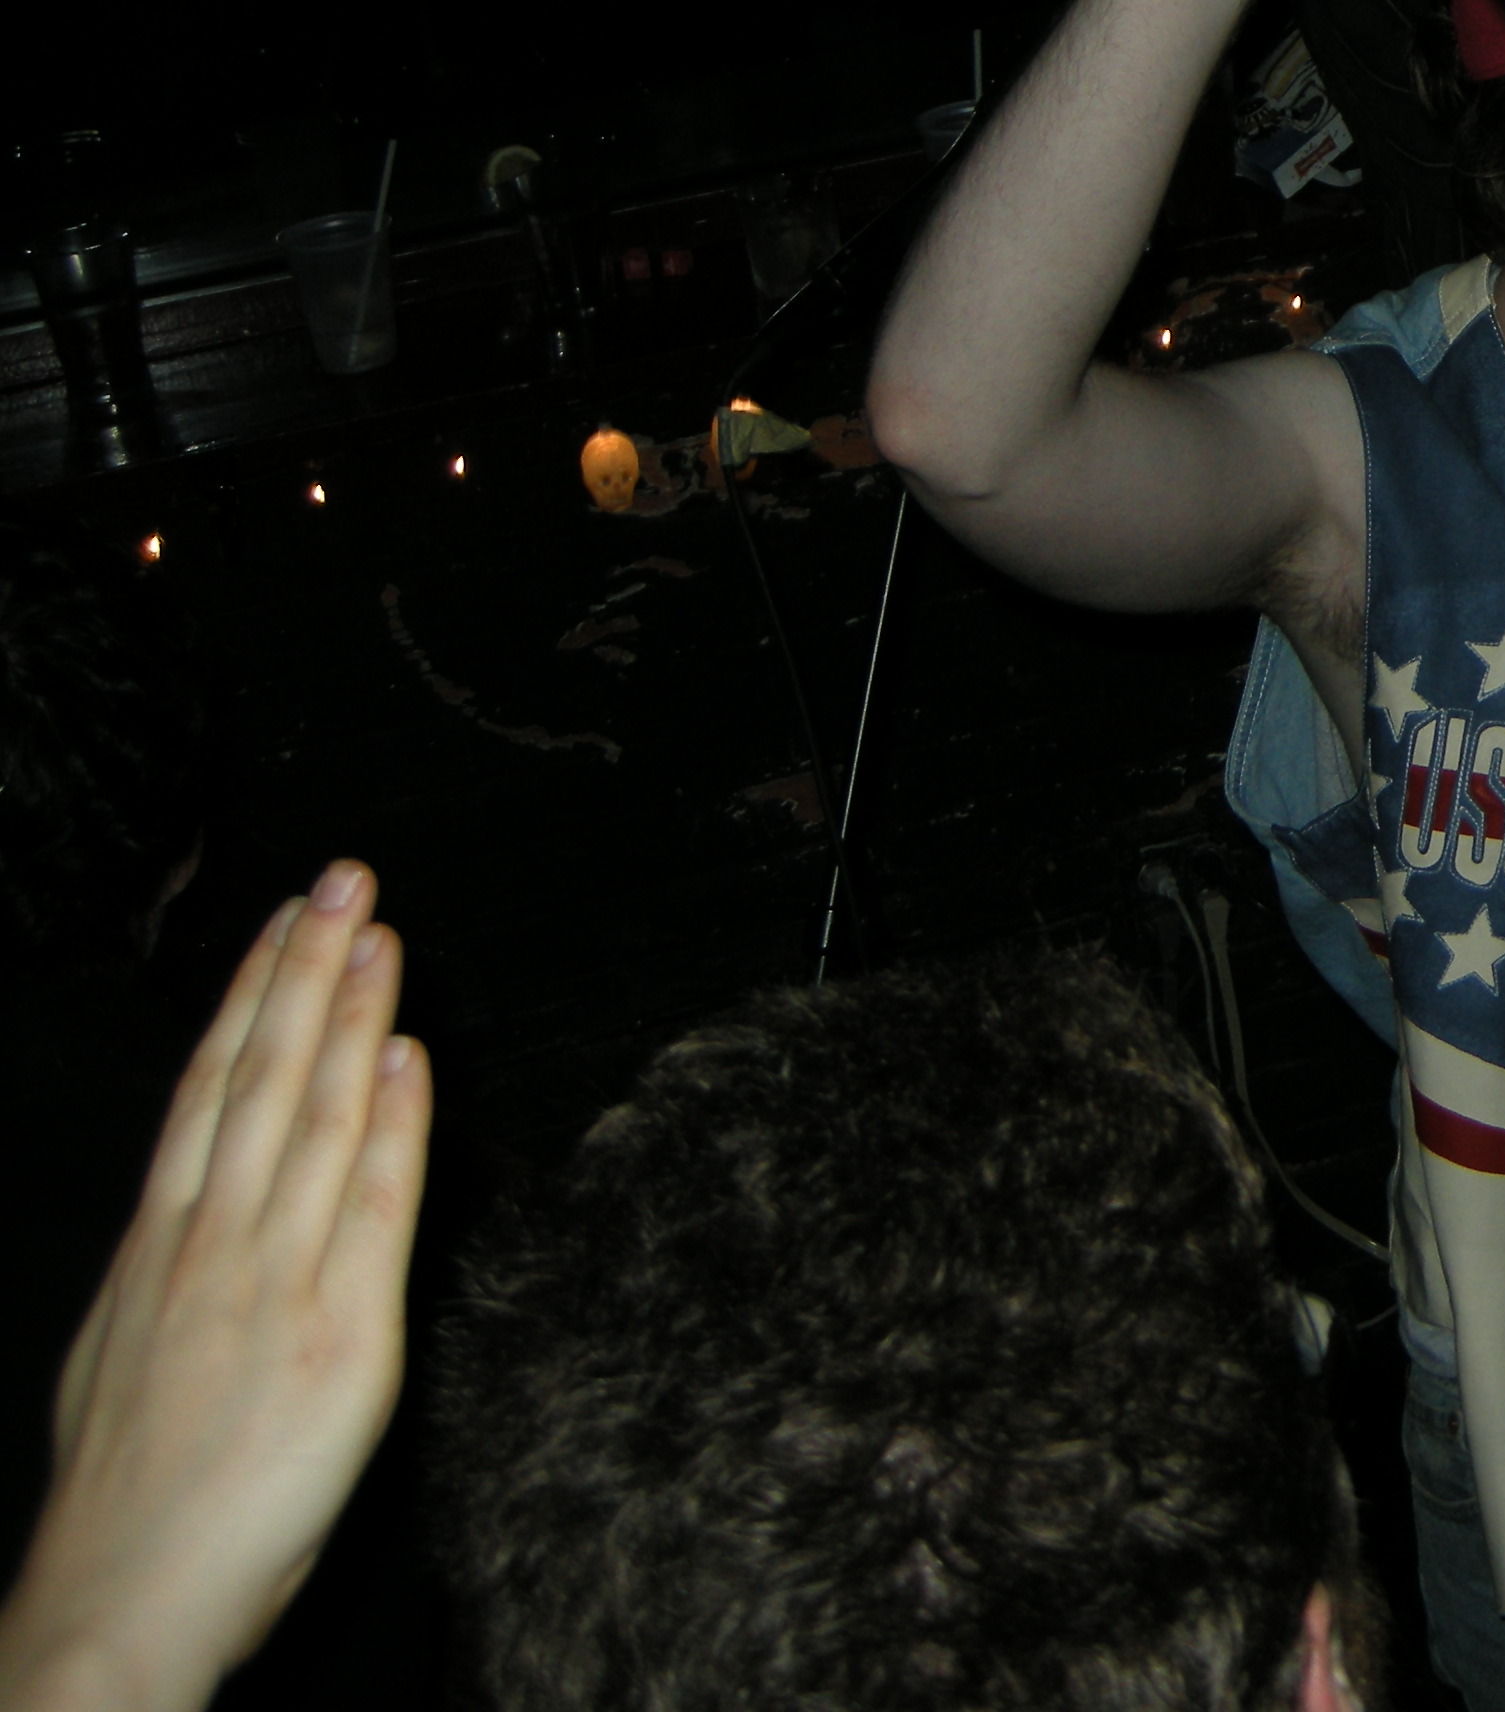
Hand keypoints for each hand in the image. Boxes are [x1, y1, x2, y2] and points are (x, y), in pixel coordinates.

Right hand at [0, 864, 430, 1711]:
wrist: (116, 1608)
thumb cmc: (130, 1508)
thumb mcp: (126, 1360)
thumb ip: (173, 1278)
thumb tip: (199, 1215)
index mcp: (156, 1252)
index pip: (207, 1094)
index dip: (250, 999)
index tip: (283, 921)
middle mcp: (211, 1249)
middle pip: (260, 1081)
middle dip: (303, 971)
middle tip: (344, 877)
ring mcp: (272, 1285)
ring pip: (313, 1121)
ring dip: (352, 1016)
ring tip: (382, 931)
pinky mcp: (339, 1335)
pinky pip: (371, 1207)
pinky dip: (391, 1122)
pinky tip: (407, 1054)